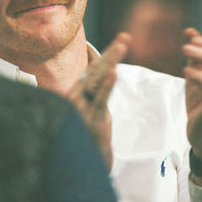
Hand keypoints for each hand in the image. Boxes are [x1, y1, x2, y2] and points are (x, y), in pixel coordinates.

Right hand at [66, 33, 130, 168]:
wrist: (81, 164)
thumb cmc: (88, 135)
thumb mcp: (93, 110)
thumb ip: (97, 92)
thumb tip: (106, 71)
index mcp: (77, 93)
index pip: (93, 68)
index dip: (107, 54)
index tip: (122, 40)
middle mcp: (76, 97)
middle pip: (95, 70)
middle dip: (111, 53)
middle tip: (125, 37)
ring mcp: (82, 108)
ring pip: (97, 80)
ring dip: (110, 61)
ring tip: (121, 46)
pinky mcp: (92, 120)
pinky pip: (100, 100)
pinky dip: (106, 85)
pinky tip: (113, 72)